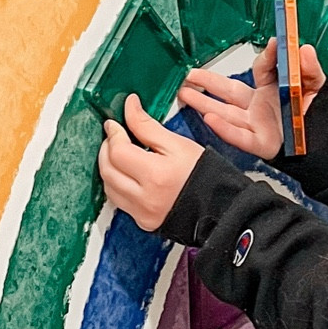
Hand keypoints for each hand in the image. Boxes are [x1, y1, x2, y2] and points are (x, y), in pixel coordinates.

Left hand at [97, 97, 203, 231]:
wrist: (221, 206)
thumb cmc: (205, 175)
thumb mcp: (178, 144)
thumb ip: (148, 126)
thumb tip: (130, 107)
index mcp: (156, 175)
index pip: (118, 152)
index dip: (113, 134)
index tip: (114, 123)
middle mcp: (145, 198)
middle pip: (107, 170)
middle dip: (106, 149)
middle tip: (114, 136)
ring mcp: (143, 213)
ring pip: (109, 187)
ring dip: (108, 167)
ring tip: (119, 153)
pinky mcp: (143, 221)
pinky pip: (119, 201)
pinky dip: (116, 184)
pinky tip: (125, 174)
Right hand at [177, 39, 324, 158]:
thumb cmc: (321, 117)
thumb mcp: (317, 88)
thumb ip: (310, 69)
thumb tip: (303, 48)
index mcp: (273, 89)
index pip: (263, 69)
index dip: (267, 57)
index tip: (273, 43)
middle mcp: (260, 106)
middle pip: (229, 91)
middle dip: (208, 82)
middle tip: (189, 74)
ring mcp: (258, 124)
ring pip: (225, 113)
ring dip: (204, 103)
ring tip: (184, 94)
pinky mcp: (261, 143)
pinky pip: (239, 136)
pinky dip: (224, 129)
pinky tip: (208, 118)